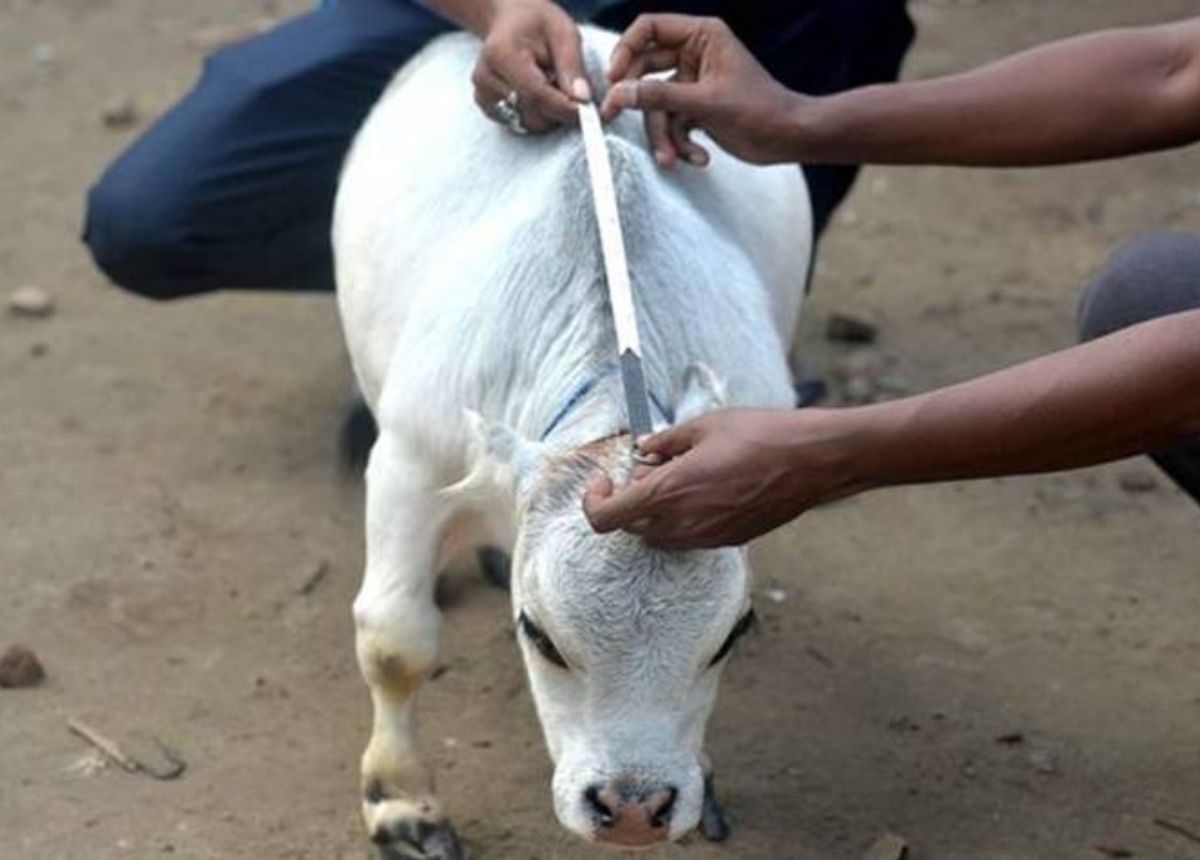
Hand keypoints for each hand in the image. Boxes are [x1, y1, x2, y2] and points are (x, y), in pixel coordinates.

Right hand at [472, 0, 590, 133]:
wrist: (510, 22)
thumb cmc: (536, 24)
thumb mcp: (562, 33)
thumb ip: (572, 66)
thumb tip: (582, 99)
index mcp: (501, 54)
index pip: (536, 94)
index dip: (564, 108)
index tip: (587, 111)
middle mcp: (486, 78)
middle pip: (531, 114)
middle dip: (558, 110)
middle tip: (569, 90)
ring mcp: (483, 95)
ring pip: (527, 123)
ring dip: (548, 114)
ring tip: (551, 86)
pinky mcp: (487, 106)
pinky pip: (519, 124)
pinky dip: (536, 116)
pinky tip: (537, 94)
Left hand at [582, 409, 869, 548]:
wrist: (813, 460)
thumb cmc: (760, 436)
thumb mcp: (703, 425)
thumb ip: (665, 441)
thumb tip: (645, 448)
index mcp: (668, 493)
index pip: (606, 518)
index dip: (595, 501)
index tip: (604, 480)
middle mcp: (682, 523)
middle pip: (632, 527)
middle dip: (630, 499)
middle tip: (649, 466)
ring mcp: (707, 537)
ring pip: (660, 535)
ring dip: (656, 511)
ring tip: (681, 474)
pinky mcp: (729, 540)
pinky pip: (690, 535)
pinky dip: (684, 517)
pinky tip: (707, 486)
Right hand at [600, 14, 805, 165]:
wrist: (789, 139)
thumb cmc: (760, 111)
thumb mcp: (705, 103)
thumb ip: (659, 97)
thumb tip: (618, 94)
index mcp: (702, 35)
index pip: (649, 28)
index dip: (626, 49)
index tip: (613, 77)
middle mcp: (695, 54)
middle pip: (645, 70)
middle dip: (639, 102)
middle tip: (612, 116)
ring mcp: (693, 82)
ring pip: (657, 104)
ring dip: (663, 135)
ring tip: (672, 158)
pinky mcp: (696, 108)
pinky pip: (672, 122)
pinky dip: (680, 143)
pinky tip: (699, 157)